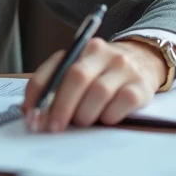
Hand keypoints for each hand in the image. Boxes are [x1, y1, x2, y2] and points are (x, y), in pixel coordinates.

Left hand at [21, 39, 167, 131]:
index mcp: (80, 48)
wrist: (144, 61)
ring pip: (99, 91)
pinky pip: (123, 103)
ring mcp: (123, 68)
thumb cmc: (103, 73)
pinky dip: (109, 116)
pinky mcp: (141, 86)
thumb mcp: (81, 70)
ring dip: (85, 114)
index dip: (38, 94)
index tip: (31, 116)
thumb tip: (33, 113)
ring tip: (82, 122)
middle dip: (61, 106)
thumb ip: (57, 86)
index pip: (53, 69)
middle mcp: (102, 53)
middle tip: (53, 127)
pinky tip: (105, 119)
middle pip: (76, 77)